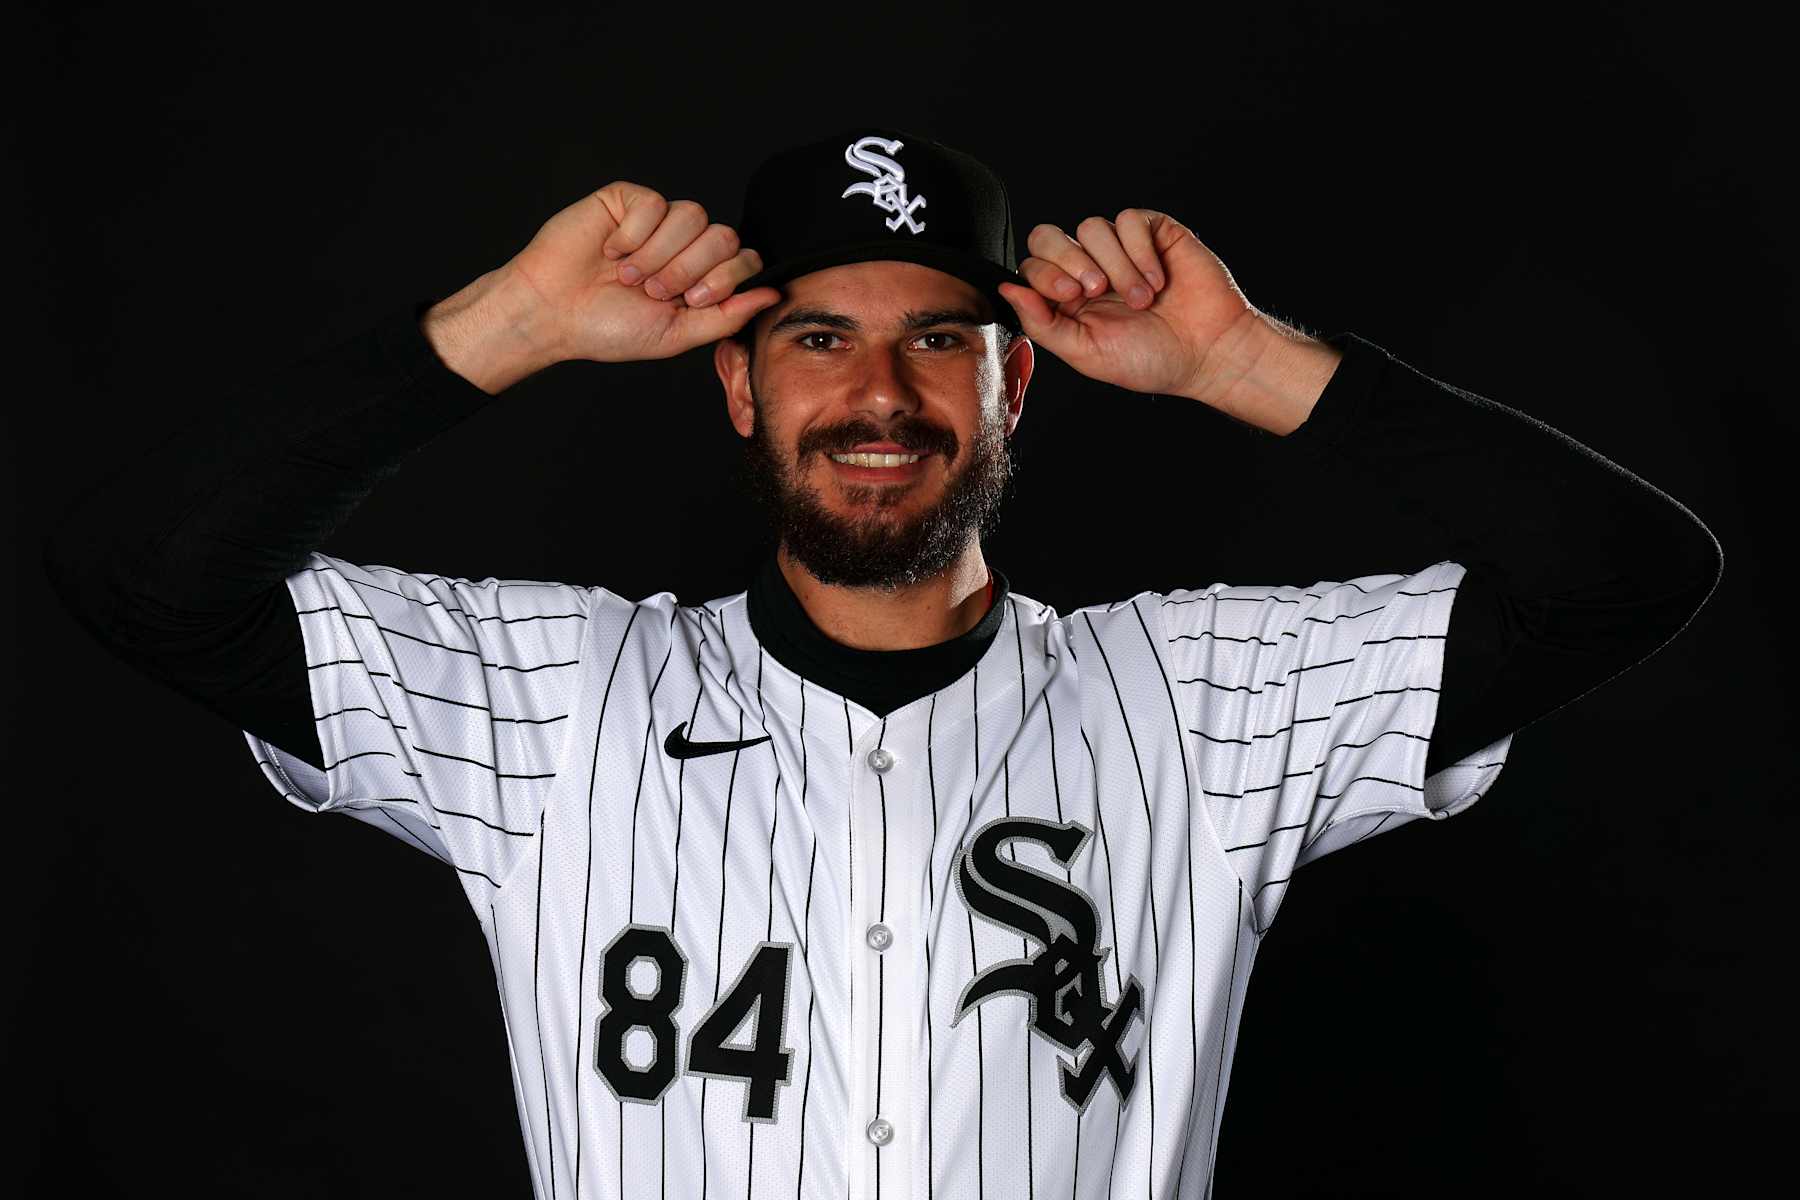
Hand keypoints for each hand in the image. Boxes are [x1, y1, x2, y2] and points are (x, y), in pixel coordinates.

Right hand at [507, 180, 781, 363]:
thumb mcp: (677, 334)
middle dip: (690, 269)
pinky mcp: (628, 200)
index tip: (690, 301)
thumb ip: (727, 316)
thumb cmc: (609, 328)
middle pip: (723, 235)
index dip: (724, 278)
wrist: (553, 313)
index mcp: (700, 276)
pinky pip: (653, 203)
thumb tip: (773, 296)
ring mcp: (657, 220)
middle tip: (653, 291)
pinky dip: (633, 235)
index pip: (744, 258)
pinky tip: (611, 252)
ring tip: (629, 276)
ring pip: (692, 215)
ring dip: (659, 254)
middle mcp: (684, 245)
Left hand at [997, 209, 1259, 402]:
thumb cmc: (1151, 359)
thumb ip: (1042, 323)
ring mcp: (1120, 248)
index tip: (1073, 297)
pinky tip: (1158, 280)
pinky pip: (1129, 220)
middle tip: (1095, 290)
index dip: (1045, 274)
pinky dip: (1140, 251)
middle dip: (1068, 260)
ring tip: (1142, 299)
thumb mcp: (1086, 352)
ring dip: (1117, 266)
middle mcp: (1089, 268)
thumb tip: (1006, 289)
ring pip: (1092, 227)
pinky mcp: (1153, 232)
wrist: (1209, 352)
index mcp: (1067, 299)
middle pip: (1049, 235)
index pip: (1033, 266)